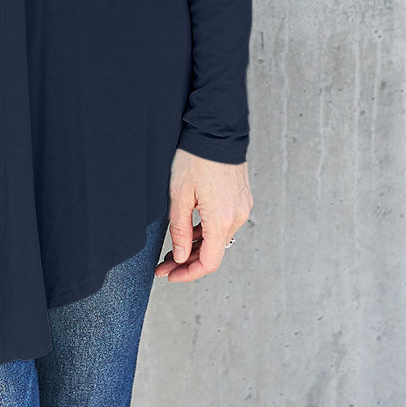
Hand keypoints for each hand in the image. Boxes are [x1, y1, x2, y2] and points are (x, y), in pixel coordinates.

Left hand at [154, 147, 252, 281]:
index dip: (188, 274)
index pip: (208, 262)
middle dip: (187, 262)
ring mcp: (241, 208)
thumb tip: (179, 256)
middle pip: (213, 252)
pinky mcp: (241, 199)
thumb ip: (180, 230)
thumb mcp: (179, 195)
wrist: (216, 130)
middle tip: (163, 264)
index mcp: (221, 220)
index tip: (170, 276)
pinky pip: (224, 224)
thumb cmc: (195, 158)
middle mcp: (236, 217)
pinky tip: (189, 231)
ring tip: (172, 249)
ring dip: (196, 247)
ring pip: (218, 239)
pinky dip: (207, 232)